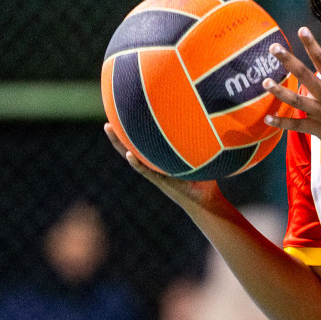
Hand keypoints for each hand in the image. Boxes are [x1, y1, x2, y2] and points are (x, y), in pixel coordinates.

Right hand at [103, 124, 227, 214]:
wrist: (207, 203)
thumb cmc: (206, 181)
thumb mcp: (201, 158)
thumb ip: (200, 144)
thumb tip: (213, 121)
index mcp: (160, 162)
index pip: (143, 145)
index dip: (133, 133)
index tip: (123, 116)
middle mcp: (154, 167)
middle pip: (131, 148)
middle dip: (119, 136)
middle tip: (107, 121)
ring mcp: (155, 174)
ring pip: (133, 158)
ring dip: (120, 145)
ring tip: (109, 129)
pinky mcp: (161, 182)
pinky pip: (146, 172)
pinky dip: (137, 164)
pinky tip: (129, 155)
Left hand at [262, 26, 320, 166]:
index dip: (311, 45)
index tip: (301, 31)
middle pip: (304, 75)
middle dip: (288, 60)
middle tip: (273, 48)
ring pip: (296, 100)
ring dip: (279, 91)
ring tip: (265, 82)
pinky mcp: (317, 129)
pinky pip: (295, 126)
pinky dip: (281, 123)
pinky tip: (267, 119)